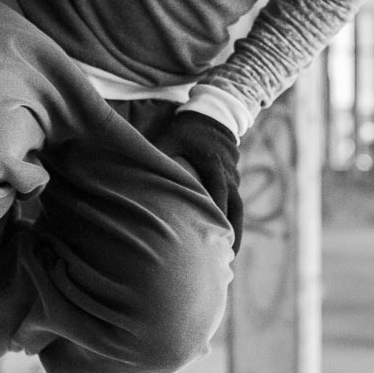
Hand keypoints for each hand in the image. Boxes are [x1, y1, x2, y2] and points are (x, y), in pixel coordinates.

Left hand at [153, 111, 243, 250]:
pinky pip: (236, 203)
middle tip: (226, 258)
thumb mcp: (171, 136)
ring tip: (230, 254)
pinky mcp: (233, 179)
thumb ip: (157, 152)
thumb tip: (134, 167)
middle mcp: (228, 175)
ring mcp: (234, 178)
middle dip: (232, 234)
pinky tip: (225, 235)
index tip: (214, 239)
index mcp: (214, 167)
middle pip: (236, 210)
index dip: (217, 220)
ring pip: (239, 209)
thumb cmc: (188, 127)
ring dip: (235, 230)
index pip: (218, 198)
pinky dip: (232, 219)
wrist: (214, 113)